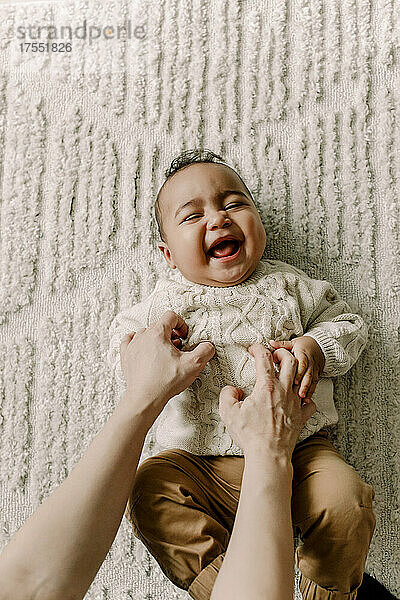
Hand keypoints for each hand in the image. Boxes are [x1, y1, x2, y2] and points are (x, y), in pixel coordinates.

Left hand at [119, 310, 214, 419]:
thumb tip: (207, 345)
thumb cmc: (165, 382)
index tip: (184, 336)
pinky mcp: (126, 356)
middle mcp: (143, 336)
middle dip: (170, 335)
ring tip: (163, 353)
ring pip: (146, 333)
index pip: (171, 316)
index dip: (181, 324)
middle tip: (177, 349)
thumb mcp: (193, 365)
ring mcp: (132, 345)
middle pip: (159, 325)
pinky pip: (130, 341)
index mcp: (157, 333)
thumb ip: (205, 351)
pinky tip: (144, 349)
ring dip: (156, 340)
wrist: (145, 398)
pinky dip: (138, 343)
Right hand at [218, 344, 316, 458]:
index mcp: (266, 387)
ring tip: (285, 374)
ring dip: (293, 372)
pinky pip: (310, 402)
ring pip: (301, 378)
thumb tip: (232, 389)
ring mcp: (296, 403)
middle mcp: (284, 391)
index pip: (264, 358)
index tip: (253, 349)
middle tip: (274, 355)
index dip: (258, 348)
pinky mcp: (302, 416)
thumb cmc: (250, 435)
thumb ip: (227, 395)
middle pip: (290, 361)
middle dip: (282, 352)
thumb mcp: (228, 412)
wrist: (269, 455)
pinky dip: (305, 397)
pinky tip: (297, 399)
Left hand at [269, 336, 324, 398]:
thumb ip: (281, 344)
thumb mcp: (292, 343)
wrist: (319, 346)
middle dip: (304, 385)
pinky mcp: (316, 375)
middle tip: (299, 394)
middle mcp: (310, 363)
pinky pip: (315, 384)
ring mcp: (314, 370)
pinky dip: (311, 391)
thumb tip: (271, 343)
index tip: (295, 381)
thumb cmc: (304, 345)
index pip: (302, 364)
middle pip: (308, 375)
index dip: (299, 373)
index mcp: (303, 355)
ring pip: (312, 381)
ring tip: (302, 398)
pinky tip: (307, 399)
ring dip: (308, 390)